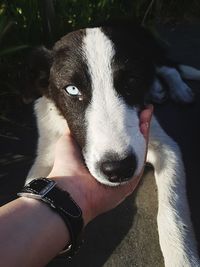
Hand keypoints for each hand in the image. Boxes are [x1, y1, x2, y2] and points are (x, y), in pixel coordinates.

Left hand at [48, 105, 152, 224]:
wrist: (71, 188)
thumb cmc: (67, 165)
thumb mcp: (68, 142)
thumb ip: (75, 131)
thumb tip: (77, 117)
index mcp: (102, 159)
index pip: (116, 138)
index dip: (122, 124)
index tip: (125, 108)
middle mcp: (115, 165)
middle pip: (130, 142)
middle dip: (136, 124)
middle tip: (141, 109)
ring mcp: (124, 172)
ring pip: (138, 148)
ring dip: (142, 129)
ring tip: (145, 112)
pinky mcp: (132, 179)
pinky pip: (141, 159)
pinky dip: (144, 141)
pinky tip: (144, 125)